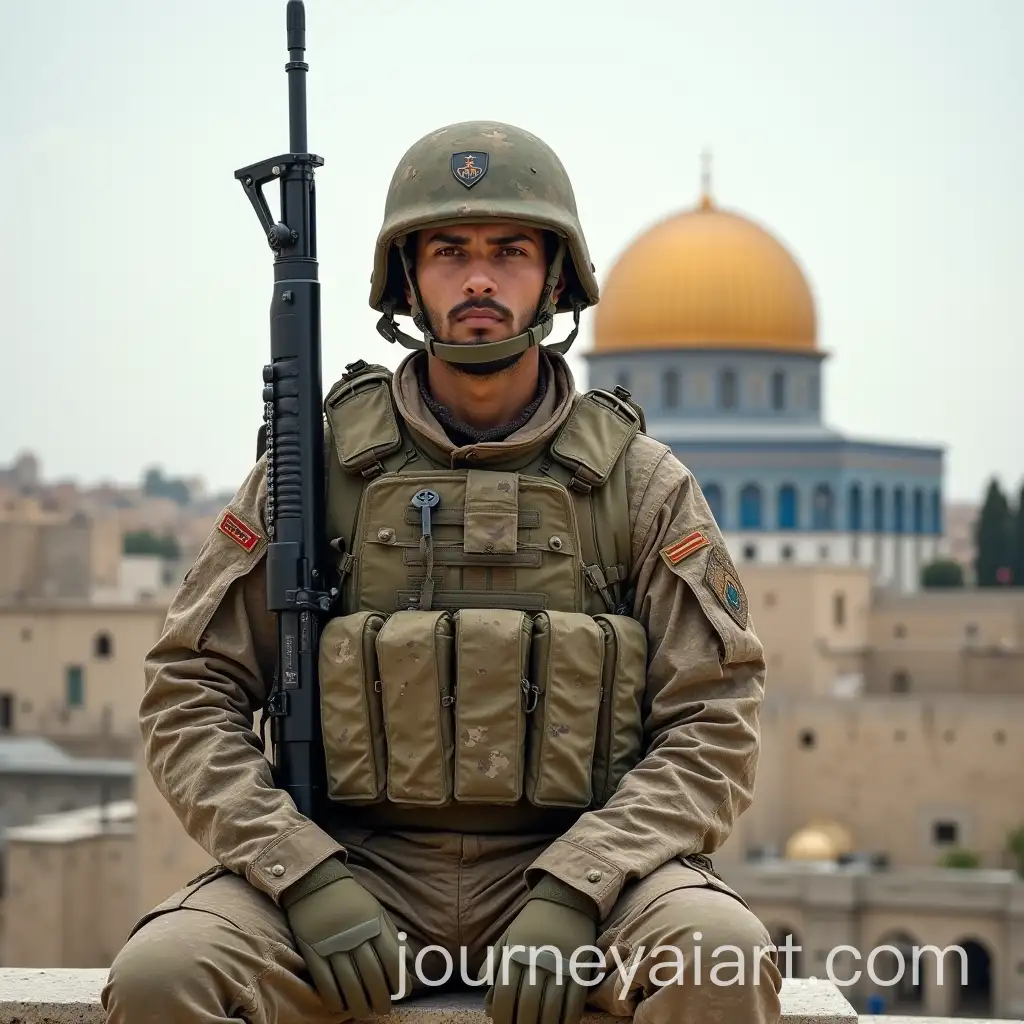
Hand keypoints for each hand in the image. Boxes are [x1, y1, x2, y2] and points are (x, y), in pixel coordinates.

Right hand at [282, 857, 402, 1017]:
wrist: (316, 883)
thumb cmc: (351, 899)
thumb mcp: (377, 910)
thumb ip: (393, 935)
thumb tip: (409, 962)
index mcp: (373, 925)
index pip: (391, 960)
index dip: (398, 981)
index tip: (400, 993)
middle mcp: (355, 937)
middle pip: (372, 976)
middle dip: (380, 998)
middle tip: (383, 1009)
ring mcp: (332, 946)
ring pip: (349, 984)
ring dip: (359, 1004)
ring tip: (364, 1011)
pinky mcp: (313, 953)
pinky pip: (325, 982)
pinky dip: (334, 999)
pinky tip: (340, 1006)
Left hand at [482, 876, 599, 1023]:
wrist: (566, 896)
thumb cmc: (533, 921)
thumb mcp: (509, 936)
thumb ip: (494, 966)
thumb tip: (486, 1002)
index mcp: (516, 951)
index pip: (504, 993)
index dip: (502, 1016)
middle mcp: (538, 958)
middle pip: (528, 1004)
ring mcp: (561, 964)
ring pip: (552, 1008)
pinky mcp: (581, 968)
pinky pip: (575, 1002)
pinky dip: (568, 1020)